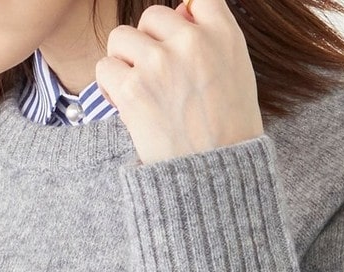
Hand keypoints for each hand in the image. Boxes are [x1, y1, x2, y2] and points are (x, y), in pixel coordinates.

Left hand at [96, 0, 263, 164]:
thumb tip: (181, 10)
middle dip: (149, 45)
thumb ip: (212, 39)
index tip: (176, 42)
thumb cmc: (230, 133)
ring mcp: (161, 63)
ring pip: (121, 38)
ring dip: (125, 63)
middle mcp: (192, 41)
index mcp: (223, 35)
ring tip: (142, 94)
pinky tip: (129, 107)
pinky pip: (105, 67)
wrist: (219, 181)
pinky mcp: (134, 89)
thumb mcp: (238, 75)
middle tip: (159, 81)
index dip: (181, 19)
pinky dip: (111, 88)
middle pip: (151, 17)